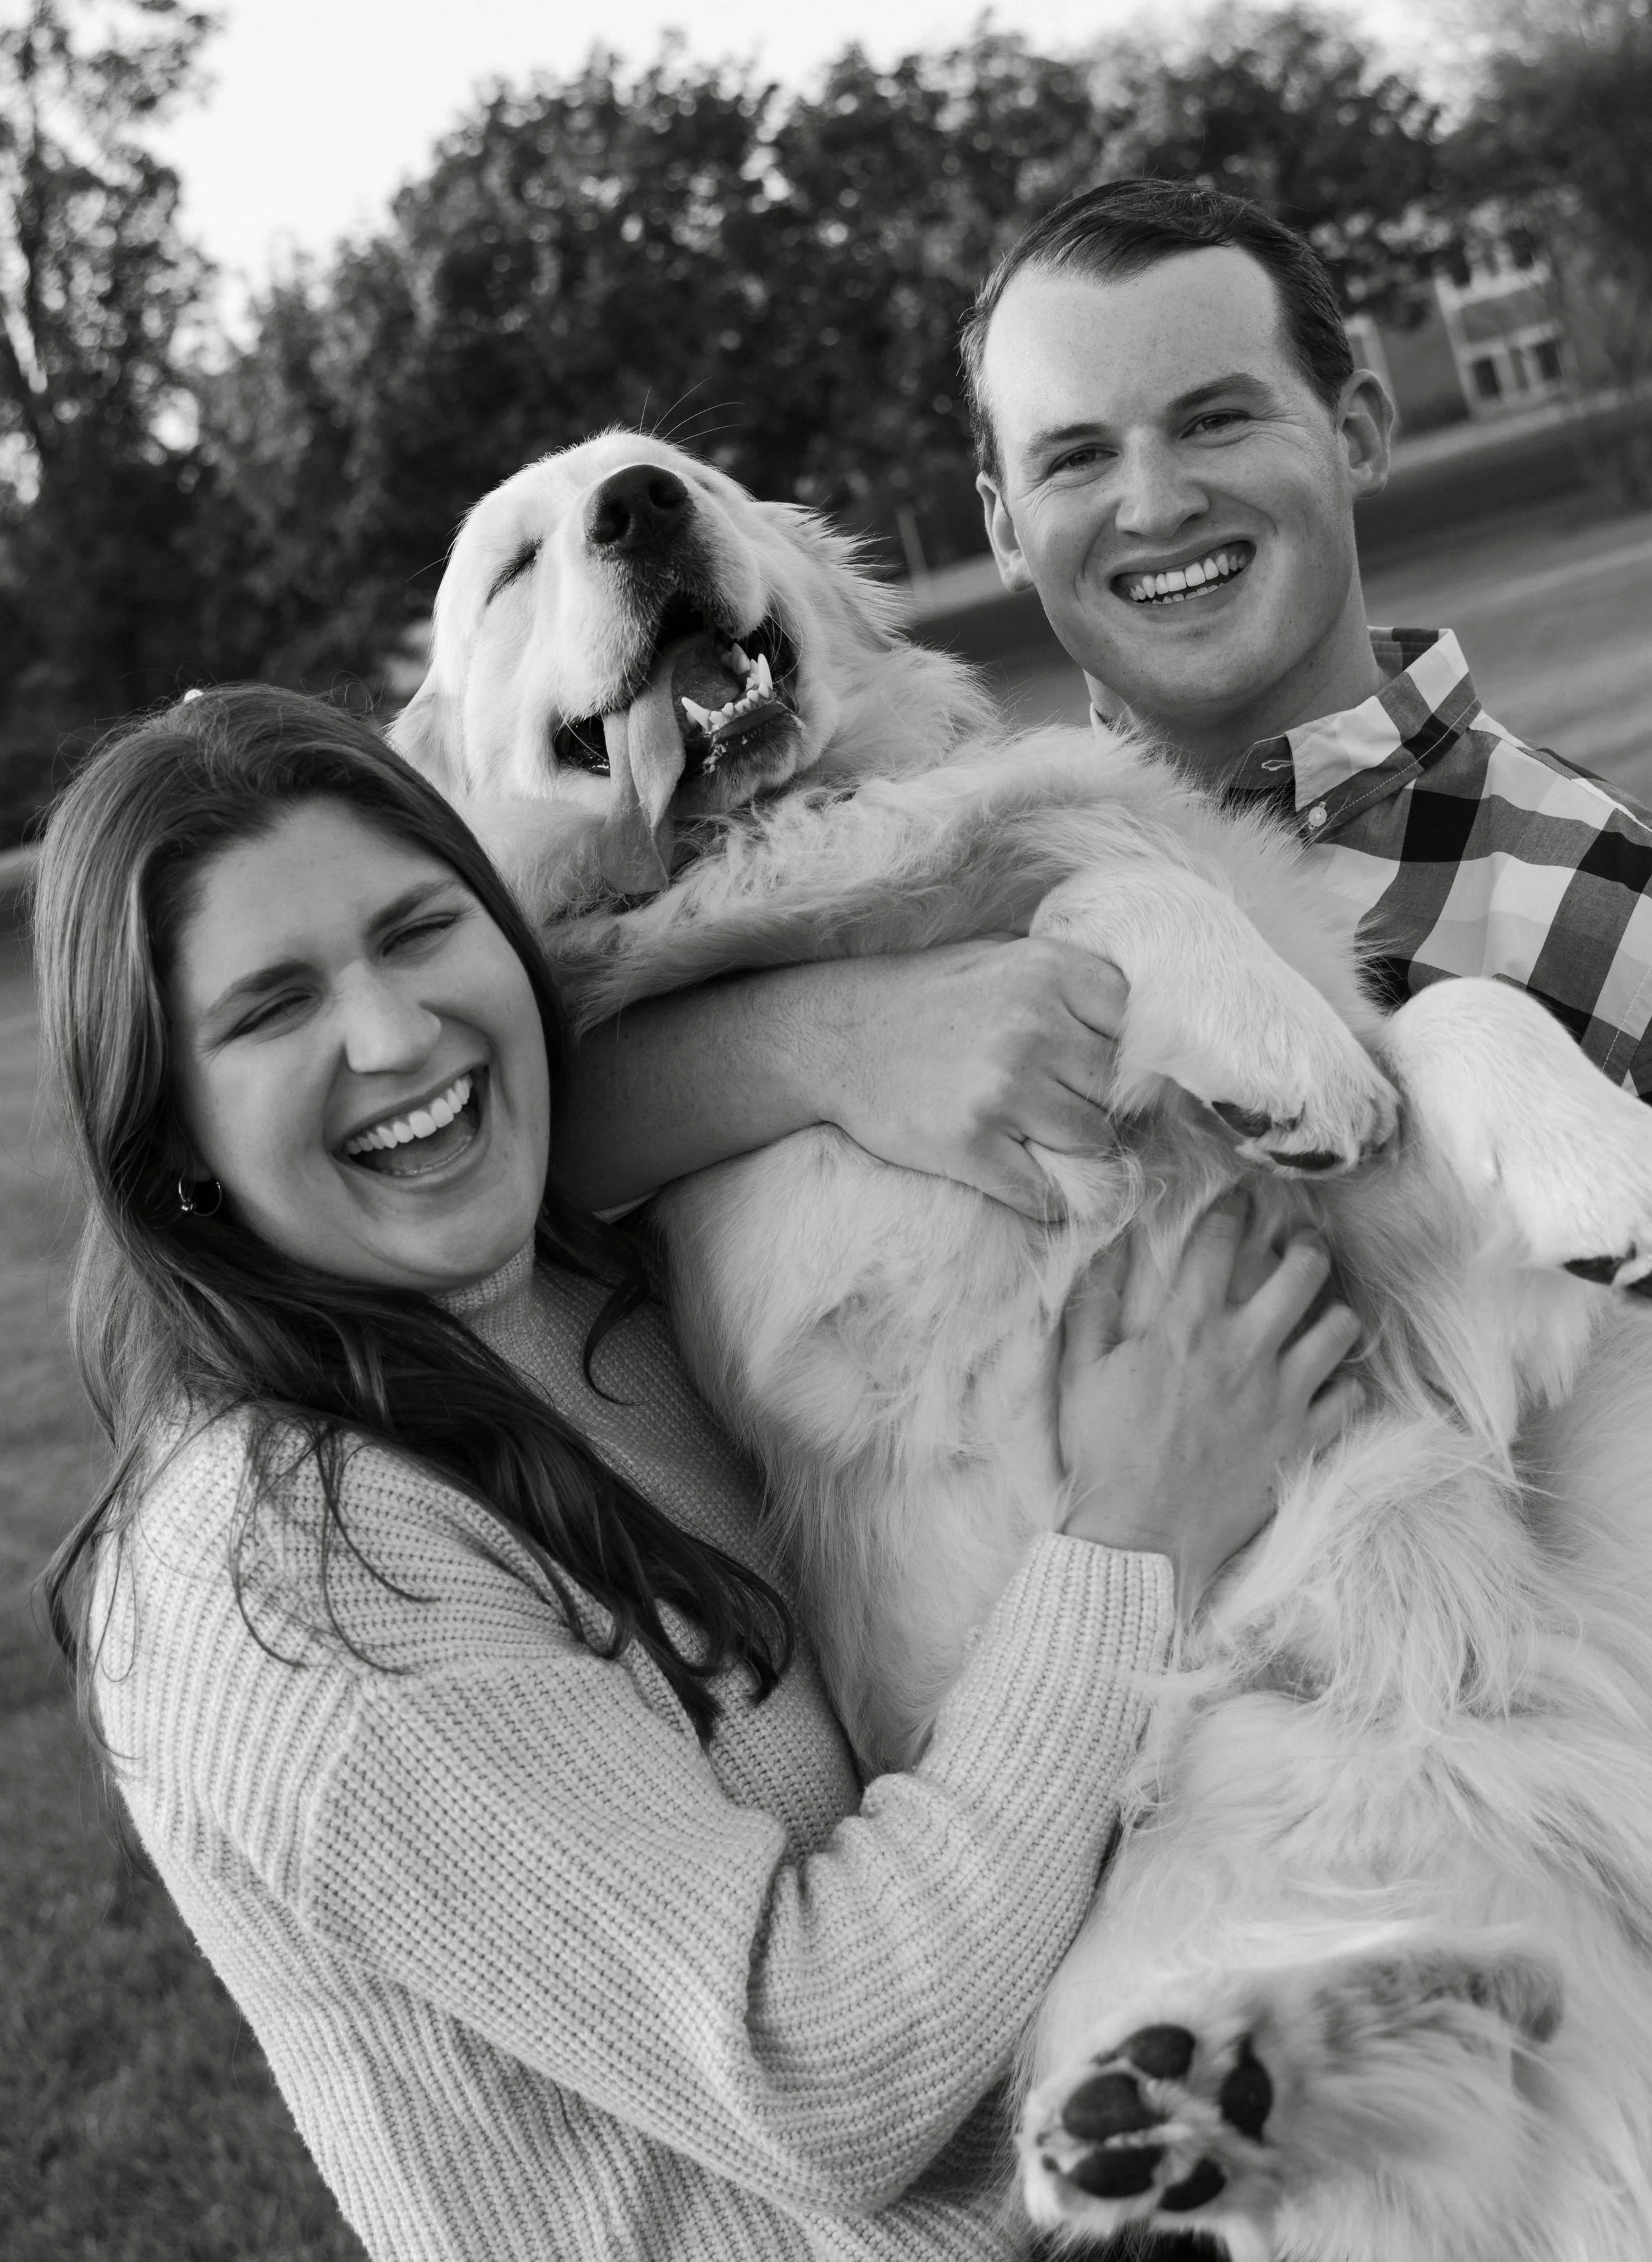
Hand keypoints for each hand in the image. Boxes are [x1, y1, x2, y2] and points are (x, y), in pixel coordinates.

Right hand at [814, 938, 1126, 1214]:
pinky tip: (1033, 1182)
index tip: (1101, 1069)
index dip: (1126, 1056)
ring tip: (1043, 1136)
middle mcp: (1031, 1028)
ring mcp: (1002, 1090)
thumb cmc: (923, 996)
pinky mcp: (971, 1146)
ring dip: (1076, 1150)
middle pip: (1117, 1091)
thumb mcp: (998, 954)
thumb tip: (1141, 1023)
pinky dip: (1050, 1200)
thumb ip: (1065, 976)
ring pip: (1093, 1142)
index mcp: (1045, 972)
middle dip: (1100, 1104)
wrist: (831, 1037)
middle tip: (1068, 1106)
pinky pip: (1046, 1194)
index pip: (1136, 1029)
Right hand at [1056, 1191, 1362, 1612]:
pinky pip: (1350, 1397)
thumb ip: (1092, 1305)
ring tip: (1320, 1312)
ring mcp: (1282, 1396)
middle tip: (1301, 1242)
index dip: (1235, 1207)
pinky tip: (1327, 1382)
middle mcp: (1245, 1350)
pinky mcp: (1302, 1441)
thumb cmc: (1103, 1450)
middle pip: (1304, 1270)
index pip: (1222, 1240)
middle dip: (1307, 1243)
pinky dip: (1344, 1384)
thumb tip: (1102, 1249)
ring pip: (1340, 1328)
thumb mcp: (1080, 1371)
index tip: (1240, 1195)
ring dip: (1334, 1311)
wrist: (1138, 1533)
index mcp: (1188, 1326)